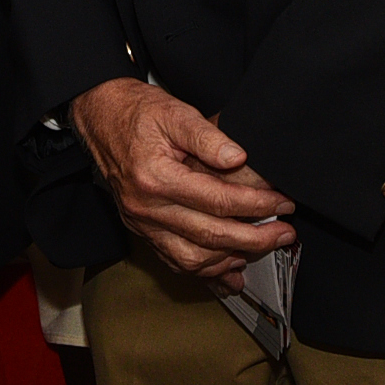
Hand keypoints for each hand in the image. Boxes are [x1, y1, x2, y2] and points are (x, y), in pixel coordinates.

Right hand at [70, 77, 294, 283]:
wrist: (100, 117)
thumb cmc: (137, 112)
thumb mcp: (174, 111)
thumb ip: (208, 136)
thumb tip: (238, 158)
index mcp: (155, 178)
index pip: (217, 200)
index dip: (256, 204)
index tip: (281, 203)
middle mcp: (147, 208)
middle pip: (209, 237)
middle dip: (254, 239)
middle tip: (284, 234)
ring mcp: (142, 224)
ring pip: (192, 259)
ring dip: (232, 260)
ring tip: (263, 249)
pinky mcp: (142, 230)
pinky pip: (174, 262)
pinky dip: (205, 272)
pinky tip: (228, 273)